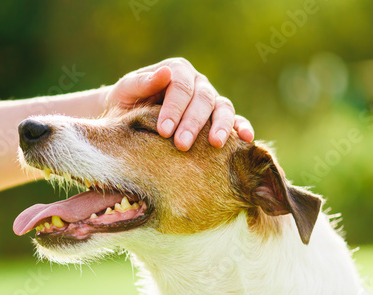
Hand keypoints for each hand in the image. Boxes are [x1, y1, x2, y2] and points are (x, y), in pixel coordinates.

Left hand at [105, 58, 253, 150]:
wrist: (128, 117)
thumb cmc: (124, 104)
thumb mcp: (125, 91)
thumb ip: (141, 82)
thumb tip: (164, 73)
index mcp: (177, 70)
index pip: (181, 86)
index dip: (174, 107)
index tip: (164, 130)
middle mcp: (197, 83)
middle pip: (202, 99)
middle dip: (193, 123)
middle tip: (181, 145)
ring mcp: (210, 100)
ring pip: (223, 108)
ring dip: (222, 126)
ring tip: (216, 144)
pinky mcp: (218, 118)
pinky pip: (234, 120)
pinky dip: (242, 128)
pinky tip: (247, 140)